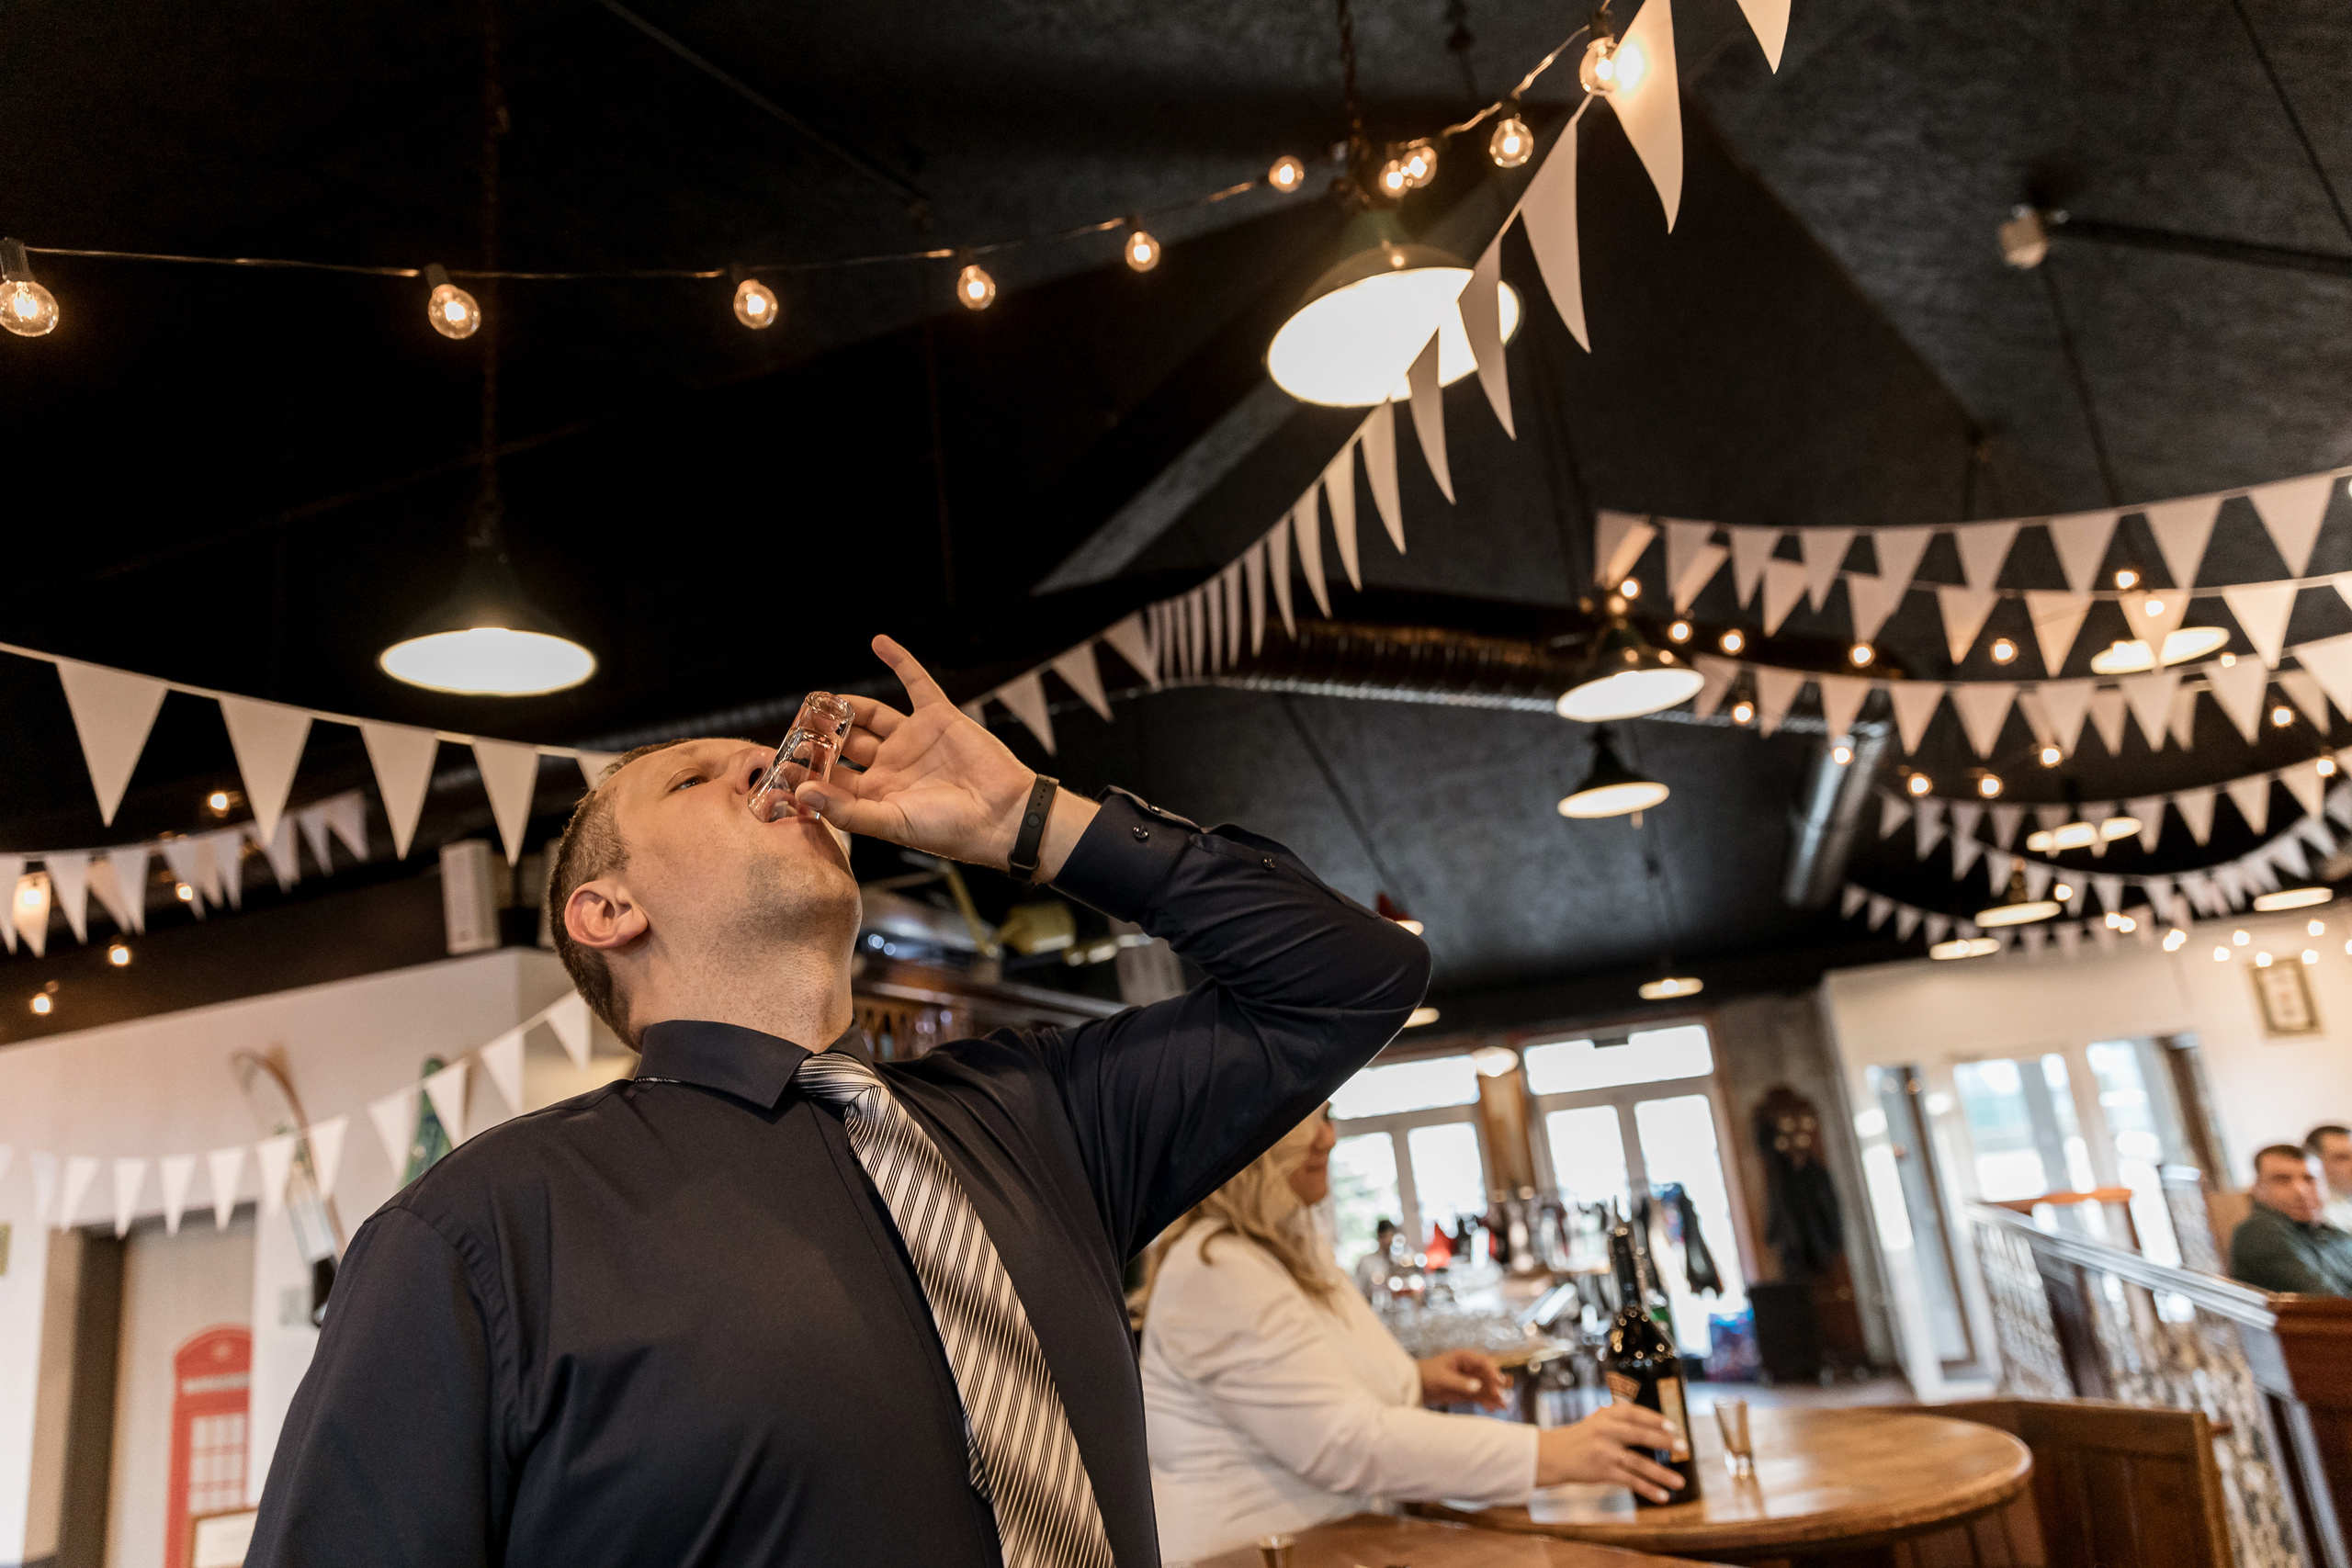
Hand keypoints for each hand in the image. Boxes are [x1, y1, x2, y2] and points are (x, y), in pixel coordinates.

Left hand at [794, 636, 1096, 875]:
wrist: (1002, 816)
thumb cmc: (950, 830)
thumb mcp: (891, 823)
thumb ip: (845, 809)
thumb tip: (801, 793)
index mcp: (878, 795)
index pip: (833, 778)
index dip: (807, 770)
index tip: (780, 763)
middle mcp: (892, 766)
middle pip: (847, 743)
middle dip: (822, 735)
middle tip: (797, 724)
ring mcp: (914, 739)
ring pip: (872, 715)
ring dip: (847, 705)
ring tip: (820, 698)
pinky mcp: (938, 717)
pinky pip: (916, 682)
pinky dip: (899, 661)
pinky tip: (879, 643)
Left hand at [1417, 1350, 1510, 1410]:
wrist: (1414, 1385)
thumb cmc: (1426, 1375)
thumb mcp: (1443, 1378)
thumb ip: (1460, 1382)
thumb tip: (1478, 1387)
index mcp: (1464, 1358)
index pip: (1484, 1362)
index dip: (1493, 1371)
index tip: (1499, 1382)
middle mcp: (1469, 1368)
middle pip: (1488, 1376)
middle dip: (1496, 1386)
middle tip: (1504, 1397)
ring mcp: (1468, 1381)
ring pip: (1486, 1388)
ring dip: (1494, 1396)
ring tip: (1503, 1406)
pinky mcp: (1465, 1392)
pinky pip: (1479, 1396)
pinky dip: (1486, 1402)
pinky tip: (1492, 1408)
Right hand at [1533, 1403, 1686, 1500]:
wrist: (1553, 1455)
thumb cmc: (1581, 1438)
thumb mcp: (1598, 1422)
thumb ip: (1621, 1421)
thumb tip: (1657, 1428)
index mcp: (1605, 1415)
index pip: (1634, 1413)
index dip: (1655, 1419)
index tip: (1673, 1427)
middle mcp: (1605, 1431)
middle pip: (1639, 1435)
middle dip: (1664, 1441)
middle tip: (1684, 1448)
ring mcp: (1603, 1452)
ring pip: (1638, 1463)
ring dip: (1661, 1474)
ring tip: (1679, 1482)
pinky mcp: (1602, 1471)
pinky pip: (1630, 1481)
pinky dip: (1648, 1489)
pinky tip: (1662, 1496)